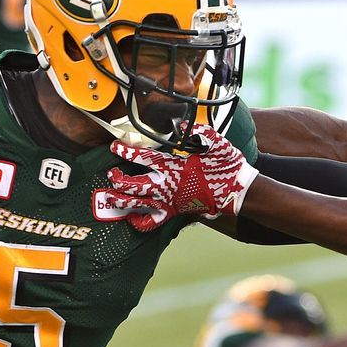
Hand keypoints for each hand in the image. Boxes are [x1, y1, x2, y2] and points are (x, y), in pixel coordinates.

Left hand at [100, 125, 258, 231]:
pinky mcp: (174, 211)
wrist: (237, 191)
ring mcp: (169, 201)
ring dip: (121, 202)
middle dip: (119, 180)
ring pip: (138, 204)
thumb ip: (201, 133)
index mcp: (175, 168)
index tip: (115, 147)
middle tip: (110, 174)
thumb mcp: (218, 144)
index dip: (128, 152)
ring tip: (109, 198)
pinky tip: (131, 218)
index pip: (145, 158)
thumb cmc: (227, 166)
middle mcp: (168, 186)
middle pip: (135, 185)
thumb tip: (183, 124)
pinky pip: (152, 222)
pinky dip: (140, 222)